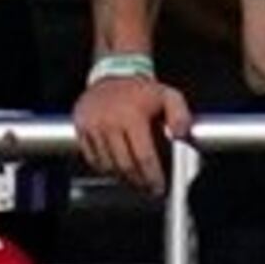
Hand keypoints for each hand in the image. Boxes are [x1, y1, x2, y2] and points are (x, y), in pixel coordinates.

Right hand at [74, 70, 192, 193]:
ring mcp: (93, 127)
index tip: (158, 188)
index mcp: (133, 116)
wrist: (114, 74)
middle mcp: (110, 123)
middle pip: (124, 165)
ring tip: (134, 180)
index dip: (152, 176)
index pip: (143, 156)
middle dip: (138, 182)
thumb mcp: (168, 96)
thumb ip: (181, 115)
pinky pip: (92, 158)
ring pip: (107, 165)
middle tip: (147, 189)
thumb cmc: (142, 90)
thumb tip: (182, 135)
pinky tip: (116, 169)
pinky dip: (104, 168)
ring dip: (121, 178)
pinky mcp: (82, 129)